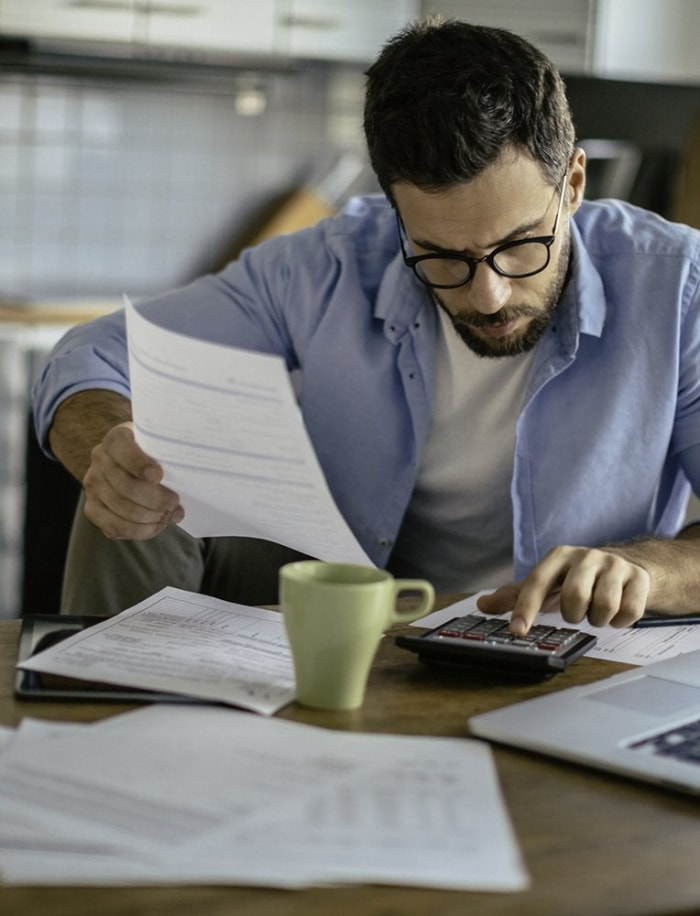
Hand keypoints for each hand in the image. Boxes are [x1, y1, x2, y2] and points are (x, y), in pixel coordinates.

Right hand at [82, 422, 183, 539]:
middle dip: (155, 499)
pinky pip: (114, 526)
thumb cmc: (158, 456)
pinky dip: (139, 530)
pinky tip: (156, 525)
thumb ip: (171, 455)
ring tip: (169, 515)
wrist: (138, 466)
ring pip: (122, 509)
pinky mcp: (93, 508)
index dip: (137, 463)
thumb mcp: (163, 446)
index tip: (158, 476)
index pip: (120, 447)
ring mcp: (93, 485)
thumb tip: (189, 478)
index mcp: (117, 438)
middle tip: (175, 502)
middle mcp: (99, 459)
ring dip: (150, 517)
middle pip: (125, 486)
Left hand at [477, 545, 650, 633]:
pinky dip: (621, 621)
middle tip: (577, 612)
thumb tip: (482, 604)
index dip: (526, 608)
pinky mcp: (639, 577)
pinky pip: (629, 612)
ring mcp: (615, 565)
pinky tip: (617, 612)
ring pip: (604, 607)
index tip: (517, 631)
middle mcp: (586, 556)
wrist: (627, 566)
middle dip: (574, 614)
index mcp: (558, 556)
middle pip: (575, 597)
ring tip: (597, 611)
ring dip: (598, 619)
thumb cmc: (578, 578)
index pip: (537, 583)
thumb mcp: (547, 583)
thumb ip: (515, 596)